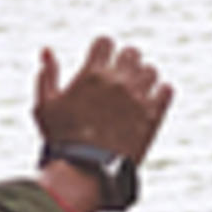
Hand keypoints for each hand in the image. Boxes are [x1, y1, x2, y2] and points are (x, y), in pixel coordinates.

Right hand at [33, 35, 172, 163]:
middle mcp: (118, 80)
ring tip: (134, 91)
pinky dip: (161, 92)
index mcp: (92, 74)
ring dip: (142, 77)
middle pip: (132, 52)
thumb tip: (47, 50)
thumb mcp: (45, 105)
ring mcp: (138, 96)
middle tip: (118, 78)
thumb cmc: (61, 139)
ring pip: (151, 70)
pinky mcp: (153, 115)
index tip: (101, 61)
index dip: (102, 49)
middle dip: (124, 61)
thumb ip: (47, 75)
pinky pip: (167, 90)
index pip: (106, 41)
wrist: (86, 170)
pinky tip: (151, 101)